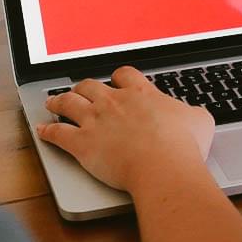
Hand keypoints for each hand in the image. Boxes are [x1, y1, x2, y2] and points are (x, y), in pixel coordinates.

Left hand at [39, 67, 215, 193]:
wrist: (162, 166)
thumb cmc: (183, 146)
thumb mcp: (199, 121)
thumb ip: (193, 114)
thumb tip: (196, 115)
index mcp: (141, 94)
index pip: (124, 75)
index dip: (118, 77)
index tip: (117, 80)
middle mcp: (114, 102)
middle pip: (90, 85)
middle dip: (83, 87)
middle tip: (80, 90)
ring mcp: (95, 121)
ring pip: (68, 103)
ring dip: (58, 101)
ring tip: (53, 101)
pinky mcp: (81, 143)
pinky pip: (57, 133)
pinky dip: (47, 131)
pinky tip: (42, 130)